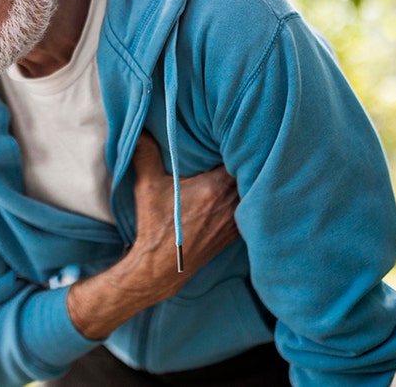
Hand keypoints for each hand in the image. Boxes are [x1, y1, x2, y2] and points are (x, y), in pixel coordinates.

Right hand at [66, 132, 239, 338]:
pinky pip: (251, 206)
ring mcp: (236, 218)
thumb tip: (141, 129)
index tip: (235, 131)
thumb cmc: (155, 226)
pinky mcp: (236, 230)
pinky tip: (241, 187)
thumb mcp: (146, 187)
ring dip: (249, 176)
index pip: (239, 156)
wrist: (162, 266)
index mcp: (214, 188)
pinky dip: (248, 195)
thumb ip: (145, 155)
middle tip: (242, 142)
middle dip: (247, 156)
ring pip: (254, 188)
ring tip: (245, 161)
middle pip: (251, 170)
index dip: (241, 142)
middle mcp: (231, 203)